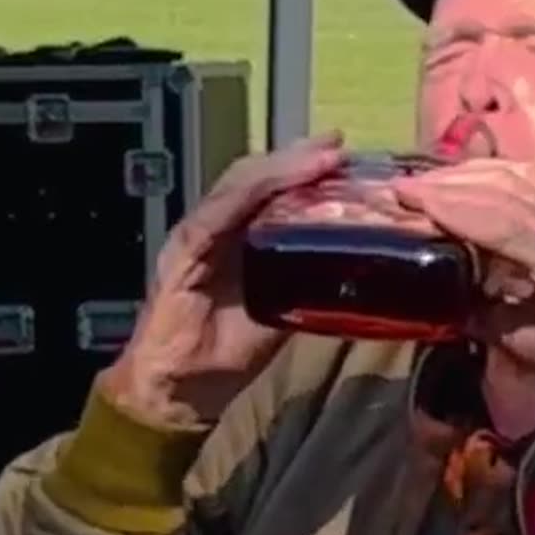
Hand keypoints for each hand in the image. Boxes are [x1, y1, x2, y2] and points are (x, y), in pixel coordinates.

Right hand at [106, 132, 345, 424]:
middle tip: (336, 144)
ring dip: (279, 169)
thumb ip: (307, 285)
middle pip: (256, 178)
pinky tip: (273, 183)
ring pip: (238, 187)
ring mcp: (195, 238)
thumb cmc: (226, 353)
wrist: (180, 390)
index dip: (303, 169)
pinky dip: (246, 196)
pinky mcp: (182, 255)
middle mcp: (215, 228)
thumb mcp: (282, 312)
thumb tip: (354, 270)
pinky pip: (214, 216)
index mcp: (237, 238)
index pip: (270, 191)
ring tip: (318, 157)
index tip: (342, 155)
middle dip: (296, 157)